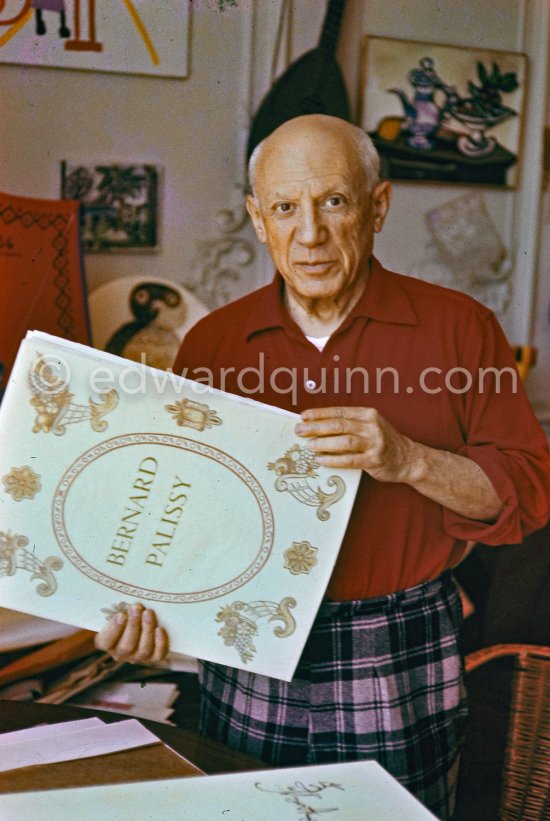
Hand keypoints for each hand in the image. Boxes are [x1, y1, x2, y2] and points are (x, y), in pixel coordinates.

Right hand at [95, 603, 168, 664]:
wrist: (141, 622)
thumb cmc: (125, 614)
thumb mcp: (116, 611)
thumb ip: (117, 609)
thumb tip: (121, 601)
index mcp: (106, 642)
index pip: (107, 641)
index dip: (114, 629)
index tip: (121, 614)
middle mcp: (120, 653)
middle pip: (126, 646)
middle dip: (133, 625)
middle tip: (137, 608)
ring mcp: (137, 657)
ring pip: (143, 650)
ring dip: (147, 629)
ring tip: (148, 612)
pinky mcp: (153, 658)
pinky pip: (157, 655)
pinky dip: (160, 642)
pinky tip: (160, 628)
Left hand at [295, 406, 420, 483]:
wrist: (408, 459)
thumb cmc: (382, 441)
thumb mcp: (369, 426)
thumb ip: (348, 424)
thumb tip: (316, 426)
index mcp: (368, 414)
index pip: (339, 411)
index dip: (319, 414)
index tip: (303, 417)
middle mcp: (372, 425)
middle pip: (339, 424)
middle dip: (316, 427)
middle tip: (299, 431)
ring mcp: (375, 442)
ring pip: (344, 441)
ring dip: (323, 443)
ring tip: (308, 446)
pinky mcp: (375, 460)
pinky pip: (350, 459)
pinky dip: (333, 460)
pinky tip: (321, 460)